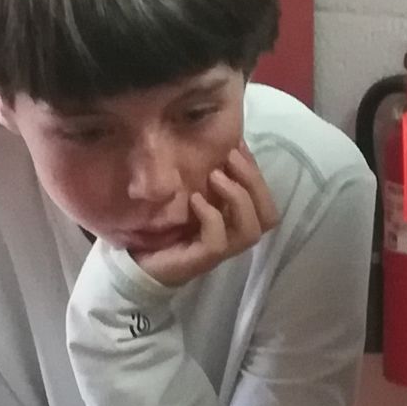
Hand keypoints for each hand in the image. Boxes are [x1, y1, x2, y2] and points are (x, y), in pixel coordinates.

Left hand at [134, 143, 280, 288]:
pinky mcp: (201, 260)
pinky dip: (211, 216)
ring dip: (238, 198)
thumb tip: (217, 143)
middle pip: (268, 216)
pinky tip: (194, 200)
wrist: (138, 261)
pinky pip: (218, 241)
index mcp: (234, 220)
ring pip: (251, 231)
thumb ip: (206, 178)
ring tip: (214, 176)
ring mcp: (220, 251)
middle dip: (254, 181)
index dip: (257, 172)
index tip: (238, 145)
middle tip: (229, 156)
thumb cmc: (163, 226)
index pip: (265, 201)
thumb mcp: (188, 194)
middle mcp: (233, 237)